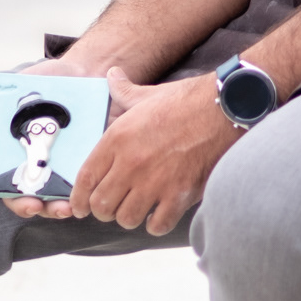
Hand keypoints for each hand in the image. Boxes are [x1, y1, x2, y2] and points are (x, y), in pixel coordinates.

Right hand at [0, 52, 102, 223]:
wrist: (82, 70)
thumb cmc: (41, 85)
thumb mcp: (11, 92)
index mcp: (21, 159)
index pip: (15, 191)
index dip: (19, 203)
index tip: (29, 204)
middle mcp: (44, 168)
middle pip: (39, 200)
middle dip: (43, 210)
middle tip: (48, 208)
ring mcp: (69, 167)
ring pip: (65, 197)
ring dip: (64, 207)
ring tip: (69, 207)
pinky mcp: (93, 159)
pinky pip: (91, 181)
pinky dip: (89, 189)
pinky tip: (92, 189)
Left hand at [71, 68, 236, 236]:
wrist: (222, 109)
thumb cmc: (186, 101)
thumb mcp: (147, 94)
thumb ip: (124, 91)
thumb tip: (112, 75)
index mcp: (117, 138)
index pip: (86, 179)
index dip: (78, 199)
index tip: (78, 208)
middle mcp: (131, 163)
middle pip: (101, 205)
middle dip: (104, 210)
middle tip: (112, 207)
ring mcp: (155, 182)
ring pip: (126, 218)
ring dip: (130, 217)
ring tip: (137, 210)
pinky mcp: (179, 195)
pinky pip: (157, 225)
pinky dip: (155, 224)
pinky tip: (159, 215)